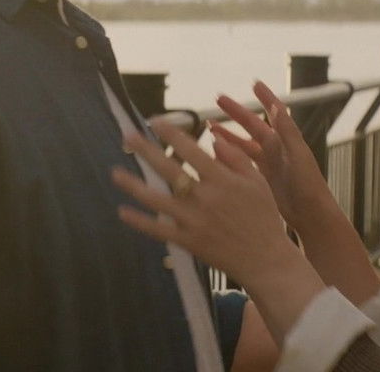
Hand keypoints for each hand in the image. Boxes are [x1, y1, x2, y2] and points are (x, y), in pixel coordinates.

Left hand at [112, 119, 302, 287]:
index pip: (191, 150)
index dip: (172, 134)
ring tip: (115, 173)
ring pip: (157, 200)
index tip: (156, 120)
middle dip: (146, 151)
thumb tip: (213, 139)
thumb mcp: (257, 182)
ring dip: (134, 186)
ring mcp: (194, 221)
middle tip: (127, 136)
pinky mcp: (188, 241)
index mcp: (222, 180)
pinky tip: (123, 211)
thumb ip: (235, 159)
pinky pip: (158, 230)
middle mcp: (205, 198)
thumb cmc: (264, 217)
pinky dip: (139, 221)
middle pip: (168, 170)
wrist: (265, 259)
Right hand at [211, 81, 334, 228]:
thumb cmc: (309, 186)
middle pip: (252, 125)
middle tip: (219, 99)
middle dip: (236, 112)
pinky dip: (229, 156)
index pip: (274, 112)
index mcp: (285, 140)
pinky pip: (242, 162)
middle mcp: (276, 149)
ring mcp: (268, 164)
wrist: (311, 216)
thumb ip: (287, 130)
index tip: (255, 83)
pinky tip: (216, 153)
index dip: (265, 97)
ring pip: (243, 144)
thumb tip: (277, 106)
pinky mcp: (261, 179)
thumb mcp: (298, 155)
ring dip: (228, 134)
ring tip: (209, 125)